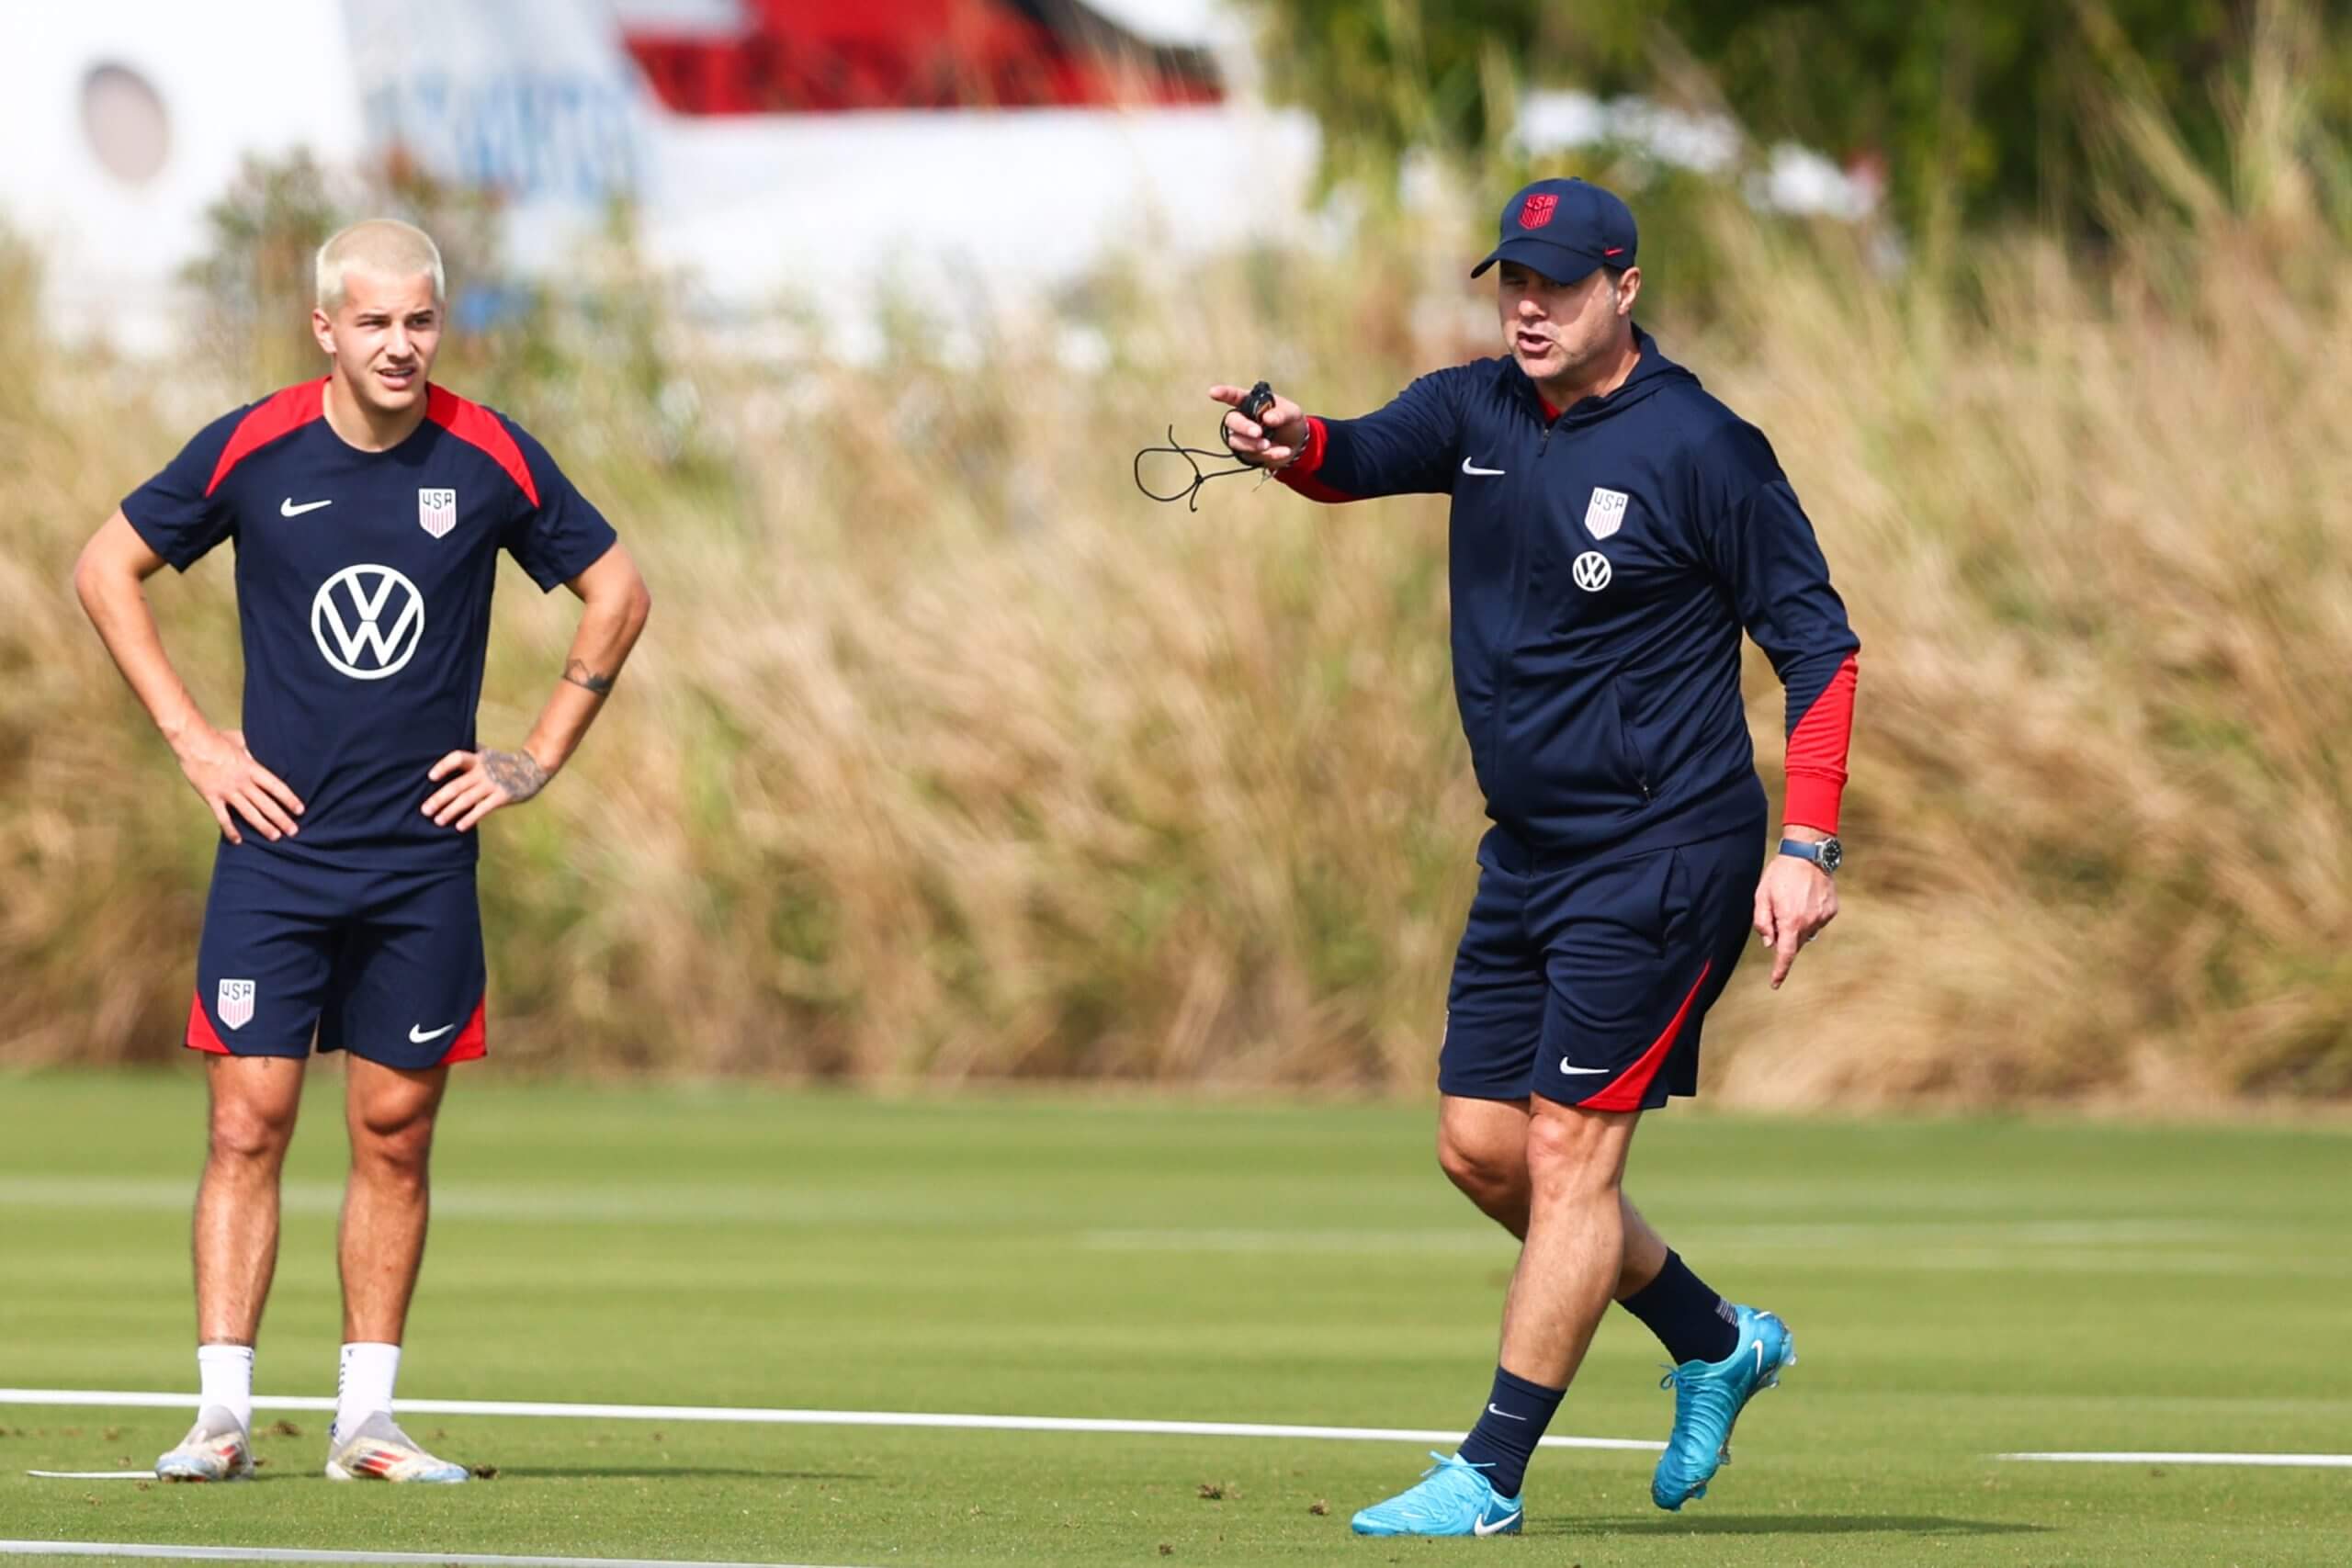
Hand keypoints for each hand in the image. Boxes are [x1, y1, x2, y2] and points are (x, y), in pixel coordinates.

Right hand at [176, 727, 303, 844]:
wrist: (192, 741)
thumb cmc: (216, 738)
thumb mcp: (241, 741)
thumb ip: (252, 751)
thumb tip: (260, 753)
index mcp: (252, 768)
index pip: (276, 787)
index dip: (289, 799)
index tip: (300, 810)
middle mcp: (242, 782)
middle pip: (266, 804)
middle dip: (281, 818)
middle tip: (293, 831)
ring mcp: (227, 791)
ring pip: (249, 813)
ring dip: (263, 826)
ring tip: (275, 837)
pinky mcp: (211, 797)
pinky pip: (222, 817)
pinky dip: (230, 830)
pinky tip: (238, 840)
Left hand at [423, 747, 548, 831]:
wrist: (533, 767)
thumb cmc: (503, 762)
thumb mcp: (486, 753)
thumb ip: (469, 752)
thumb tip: (447, 745)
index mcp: (477, 759)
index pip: (457, 758)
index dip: (443, 766)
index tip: (430, 777)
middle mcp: (482, 771)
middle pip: (456, 785)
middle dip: (439, 799)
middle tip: (425, 810)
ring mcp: (492, 785)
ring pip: (466, 799)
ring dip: (450, 811)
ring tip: (438, 820)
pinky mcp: (502, 797)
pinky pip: (483, 809)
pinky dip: (470, 818)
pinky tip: (459, 826)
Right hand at [1207, 383, 1308, 468]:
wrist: (1298, 445)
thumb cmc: (1291, 422)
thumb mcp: (1293, 413)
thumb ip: (1282, 413)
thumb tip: (1267, 418)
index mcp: (1252, 403)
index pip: (1235, 396)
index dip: (1224, 394)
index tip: (1212, 393)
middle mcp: (1244, 418)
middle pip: (1232, 421)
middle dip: (1243, 427)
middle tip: (1258, 432)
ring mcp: (1243, 437)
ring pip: (1236, 441)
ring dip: (1253, 444)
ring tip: (1269, 445)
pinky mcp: (1248, 453)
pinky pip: (1251, 455)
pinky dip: (1268, 454)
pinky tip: (1283, 452)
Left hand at [1753, 851, 1837, 989]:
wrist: (1808, 854)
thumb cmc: (1781, 874)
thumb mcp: (1762, 896)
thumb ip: (1762, 922)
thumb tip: (1769, 942)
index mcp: (1790, 921)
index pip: (1785, 953)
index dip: (1780, 970)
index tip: (1775, 983)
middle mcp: (1809, 922)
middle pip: (1796, 942)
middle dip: (1786, 937)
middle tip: (1779, 913)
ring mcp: (1823, 916)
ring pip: (1807, 932)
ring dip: (1798, 925)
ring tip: (1794, 900)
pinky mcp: (1831, 910)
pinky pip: (1818, 921)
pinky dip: (1810, 916)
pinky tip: (1806, 898)